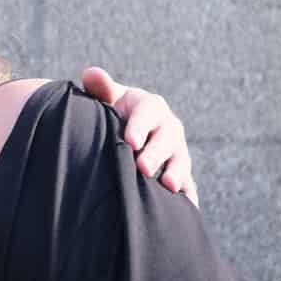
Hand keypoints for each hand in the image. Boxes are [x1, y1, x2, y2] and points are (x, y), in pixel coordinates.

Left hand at [80, 67, 197, 205]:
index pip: (148, 113)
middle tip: (143, 168)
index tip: (129, 141)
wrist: (119, 131)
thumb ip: (100, 88)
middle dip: (156, 153)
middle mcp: (168, 127)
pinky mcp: (179, 172)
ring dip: (177, 173)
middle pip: (167, 139)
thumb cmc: (110, 112)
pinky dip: (189, 195)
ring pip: (181, 161)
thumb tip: (91, 73)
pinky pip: (188, 184)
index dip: (140, 126)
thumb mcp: (105, 98)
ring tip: (169, 186)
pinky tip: (187, 208)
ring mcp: (176, 151)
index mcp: (150, 106)